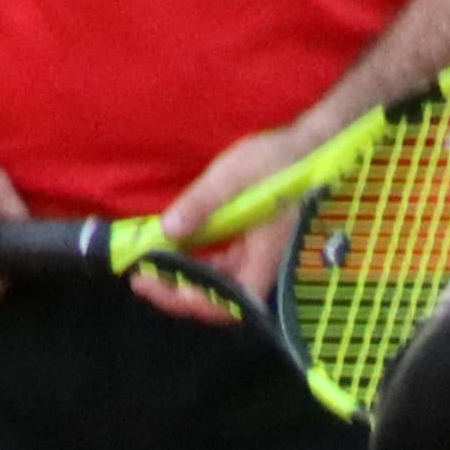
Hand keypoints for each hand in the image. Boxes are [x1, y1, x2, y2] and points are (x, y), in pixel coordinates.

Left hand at [139, 128, 309, 329]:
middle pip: (221, 300)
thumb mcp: (234, 173)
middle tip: (140, 281)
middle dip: (179, 295)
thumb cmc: (279, 158)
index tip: (162, 284)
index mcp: (266, 253)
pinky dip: (194, 267)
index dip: (199, 301)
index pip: (234, 298)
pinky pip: (221, 269)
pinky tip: (170, 256)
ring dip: (182, 283)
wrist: (309, 148)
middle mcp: (263, 265)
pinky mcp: (250, 248)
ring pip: (218, 286)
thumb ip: (202, 203)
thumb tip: (167, 229)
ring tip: (147, 272)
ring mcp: (256, 258)